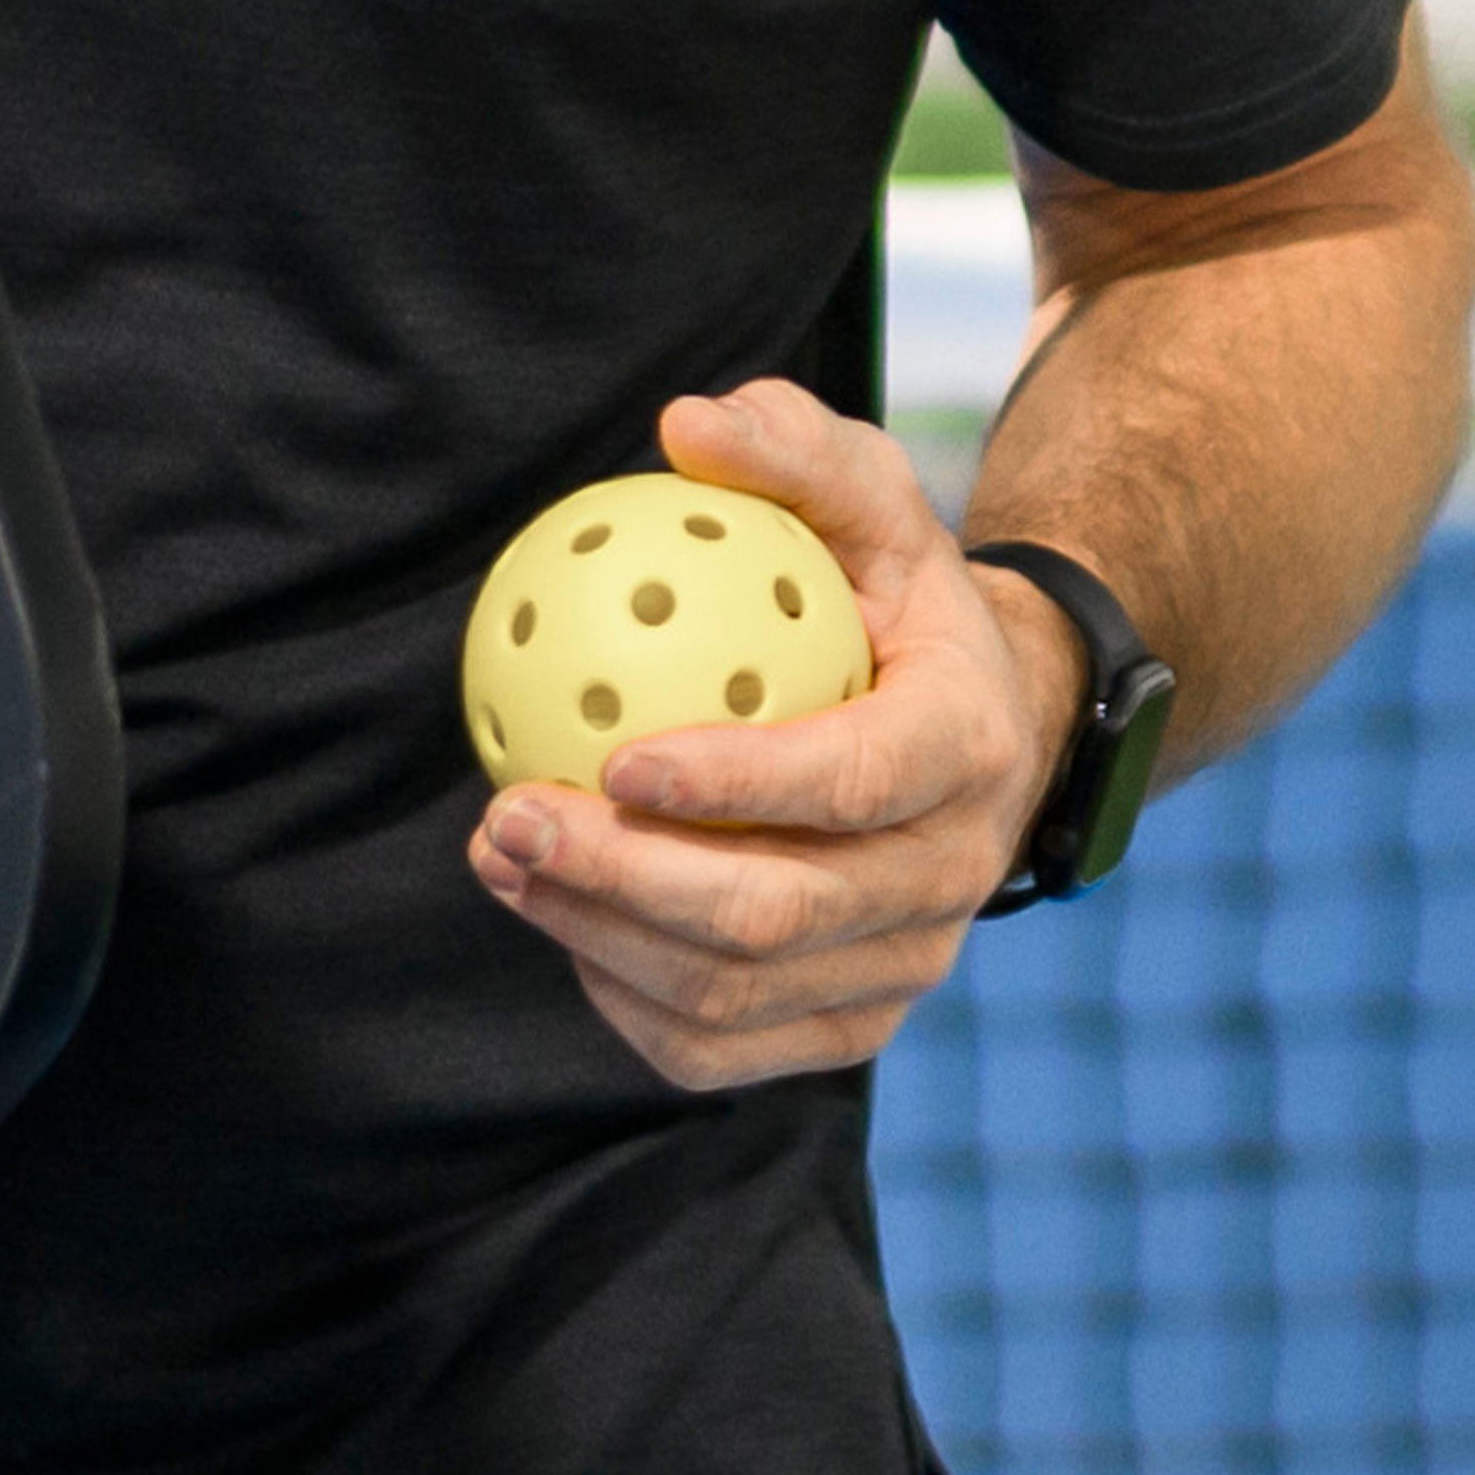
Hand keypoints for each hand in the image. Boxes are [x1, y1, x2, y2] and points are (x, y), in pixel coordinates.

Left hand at [462, 379, 1076, 1095]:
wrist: (976, 728)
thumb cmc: (891, 598)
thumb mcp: (868, 500)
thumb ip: (792, 451)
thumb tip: (687, 425)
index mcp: (969, 748)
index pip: (854, 781)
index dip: (737, 782)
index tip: (614, 752)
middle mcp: (952, 876)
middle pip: (777, 914)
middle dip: (624, 876)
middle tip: (508, 812)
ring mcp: (904, 967)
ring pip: (733, 993)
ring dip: (594, 933)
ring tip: (498, 852)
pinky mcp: (852, 1026)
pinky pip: (717, 1048)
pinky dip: (618, 995)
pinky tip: (552, 913)